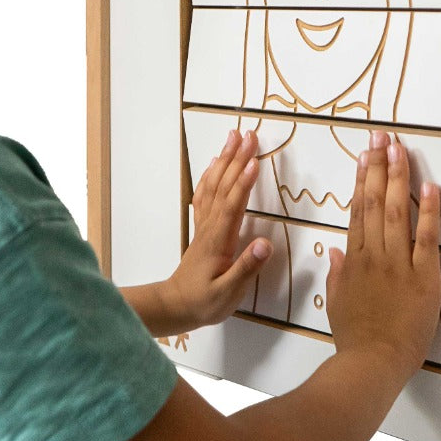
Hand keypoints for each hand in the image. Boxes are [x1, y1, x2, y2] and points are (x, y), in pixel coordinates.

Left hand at [162, 128, 273, 329]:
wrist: (175, 305)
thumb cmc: (203, 302)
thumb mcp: (228, 293)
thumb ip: (246, 268)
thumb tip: (265, 244)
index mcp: (219, 240)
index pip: (233, 206)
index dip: (244, 183)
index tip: (254, 161)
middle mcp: (210, 227)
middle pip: (224, 187)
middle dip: (237, 159)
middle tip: (249, 134)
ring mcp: (205, 225)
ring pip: (214, 185)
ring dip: (224, 160)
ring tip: (233, 137)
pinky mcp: (203, 228)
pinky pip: (206, 194)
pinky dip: (211, 175)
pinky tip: (215, 164)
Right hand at [323, 129, 440, 372]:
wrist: (372, 361)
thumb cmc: (354, 337)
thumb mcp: (337, 303)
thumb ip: (337, 275)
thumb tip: (335, 252)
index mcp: (353, 260)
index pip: (357, 210)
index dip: (362, 180)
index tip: (365, 155)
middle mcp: (374, 254)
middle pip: (375, 202)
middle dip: (379, 165)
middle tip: (382, 136)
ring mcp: (398, 264)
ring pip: (397, 212)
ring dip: (399, 177)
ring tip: (400, 149)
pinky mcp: (423, 277)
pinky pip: (426, 238)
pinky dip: (429, 211)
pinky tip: (431, 186)